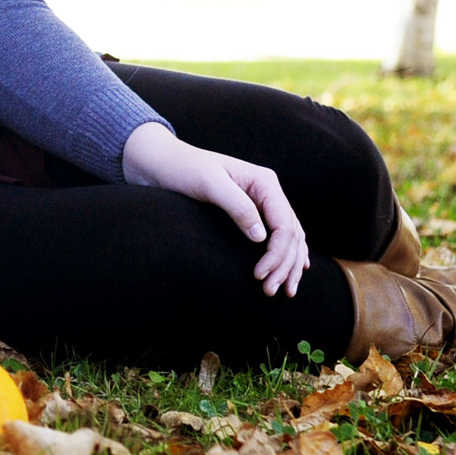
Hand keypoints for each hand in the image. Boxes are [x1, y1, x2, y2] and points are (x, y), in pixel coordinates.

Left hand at [121, 123, 309, 296]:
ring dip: (289, 265)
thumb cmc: (183, 169)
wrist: (161, 163)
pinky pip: (279, 235)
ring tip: (284, 291)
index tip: (259, 275)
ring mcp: (262, 201)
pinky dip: (287, 254)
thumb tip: (261, 238)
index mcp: (264, 182)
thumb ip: (237, 206)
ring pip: (290, 238)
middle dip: (285, 265)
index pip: (284, 225)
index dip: (277, 254)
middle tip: (270, 291)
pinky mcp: (252, 211)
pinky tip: (294, 269)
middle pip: (291, 235)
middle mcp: (268, 191)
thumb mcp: (209, 184)